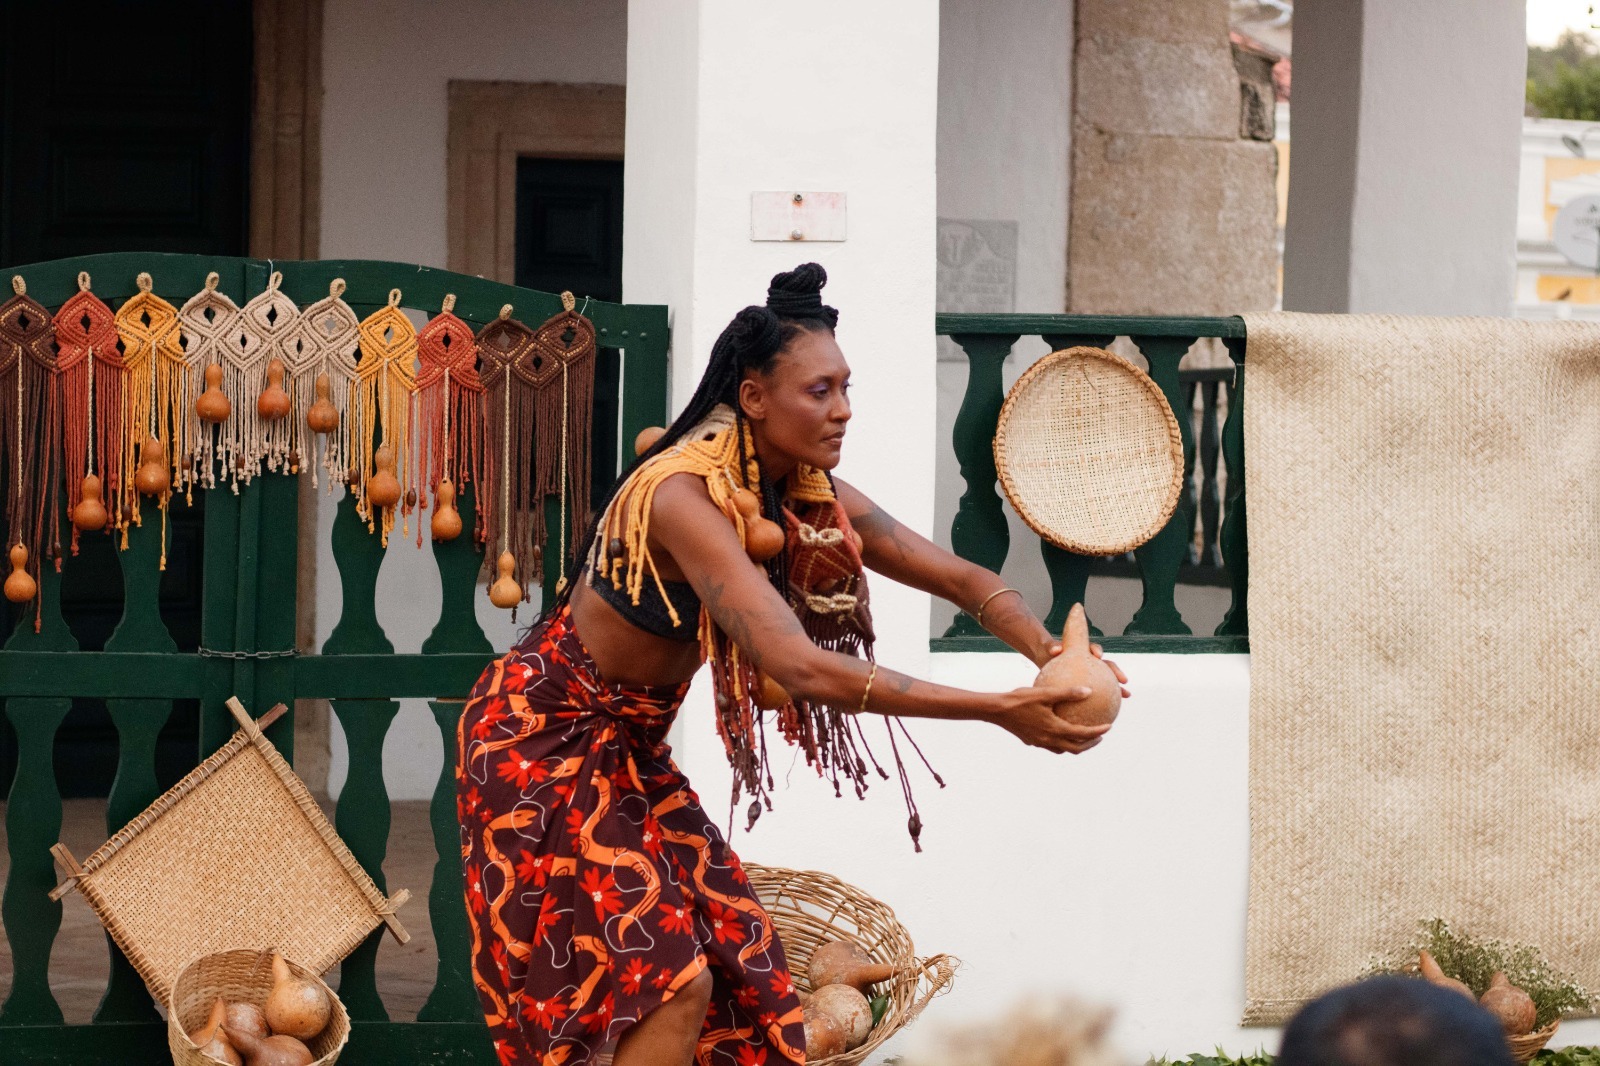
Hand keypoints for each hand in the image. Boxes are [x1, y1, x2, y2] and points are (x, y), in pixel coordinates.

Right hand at [992, 684, 1111, 753]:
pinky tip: (1058, 729)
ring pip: (1063, 749)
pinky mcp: (1032, 741)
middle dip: (1090, 744)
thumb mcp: (1045, 692)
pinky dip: (1061, 741)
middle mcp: (1049, 740)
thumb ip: (1067, 693)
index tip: (1109, 726)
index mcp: (1055, 729)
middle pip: (1075, 748)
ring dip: (1075, 745)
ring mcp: (1039, 743)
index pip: (1082, 734)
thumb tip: (1088, 691)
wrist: (996, 711)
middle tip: (1100, 736)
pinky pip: (1051, 745)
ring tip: (1082, 736)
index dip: (1098, 732)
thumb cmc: (1020, 699)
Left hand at [1039, 641, 1131, 698]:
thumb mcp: (1050, 648)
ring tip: (1127, 695)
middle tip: (1124, 680)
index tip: (1098, 656)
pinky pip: (1096, 693)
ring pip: (1107, 680)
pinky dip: (1103, 701)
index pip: (1094, 649)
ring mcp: (1091, 672)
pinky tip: (1106, 712)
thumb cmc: (1050, 651)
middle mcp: (1091, 661)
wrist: (1047, 657)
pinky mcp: (1088, 683)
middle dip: (1115, 671)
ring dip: (1118, 687)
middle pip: (1107, 665)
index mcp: (1084, 651)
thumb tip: (1056, 650)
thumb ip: (1053, 648)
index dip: (1097, 651)